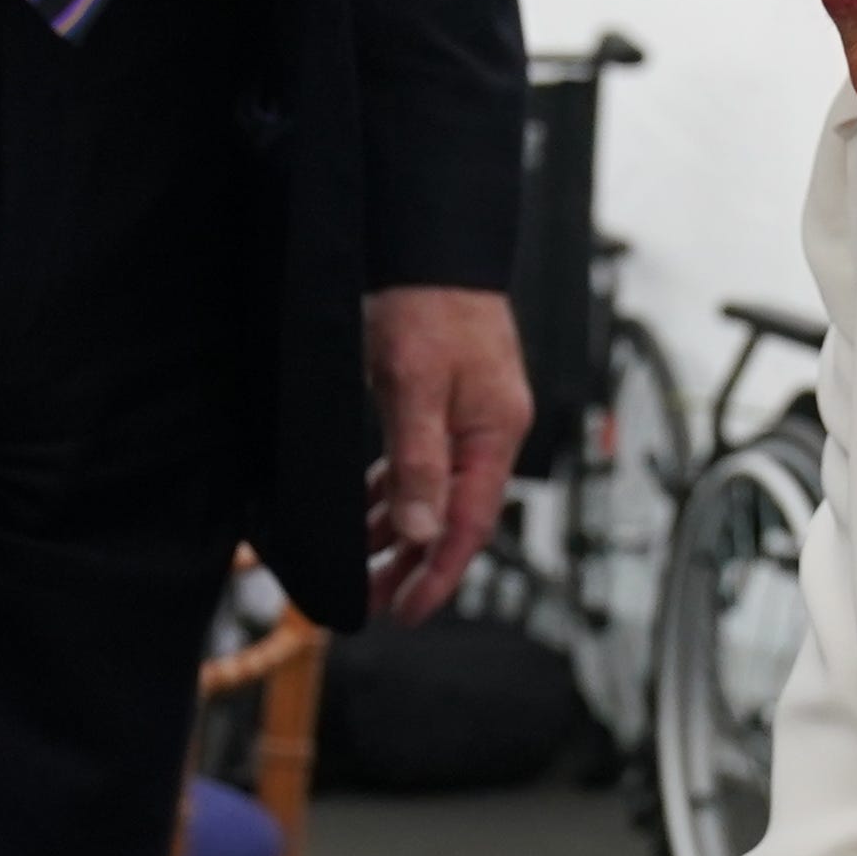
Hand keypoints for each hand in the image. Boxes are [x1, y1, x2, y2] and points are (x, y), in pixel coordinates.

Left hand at [361, 286, 528, 623]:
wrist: (427, 243)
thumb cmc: (429, 302)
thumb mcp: (414, 387)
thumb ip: (419, 462)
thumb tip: (419, 530)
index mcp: (493, 433)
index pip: (469, 525)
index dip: (438, 574)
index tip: (407, 612)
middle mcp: (487, 431)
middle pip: (452, 516)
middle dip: (413, 564)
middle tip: (374, 601)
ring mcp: (467, 417)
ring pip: (434, 492)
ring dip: (399, 530)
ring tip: (362, 564)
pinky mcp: (444, 401)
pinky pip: (422, 463)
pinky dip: (395, 491)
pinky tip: (371, 509)